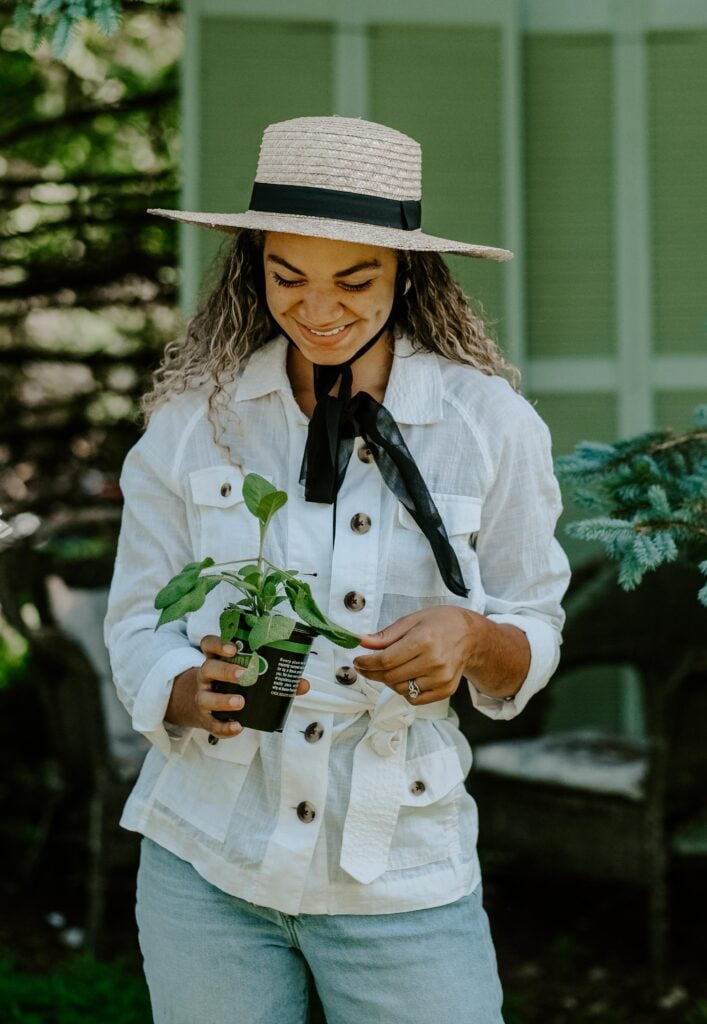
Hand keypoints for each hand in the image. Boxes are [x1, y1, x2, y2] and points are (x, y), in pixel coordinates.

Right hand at [166, 634, 309, 737]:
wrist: (200, 705)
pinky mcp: (206, 719)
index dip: (219, 644)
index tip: (234, 647)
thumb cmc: (230, 684)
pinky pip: (213, 724)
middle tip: (244, 674)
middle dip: (225, 670)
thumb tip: (303, 683)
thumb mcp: (244, 674)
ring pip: (205, 697)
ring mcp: (203, 697)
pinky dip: (225, 727)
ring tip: (240, 702)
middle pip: (208, 668)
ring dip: (223, 700)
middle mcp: (206, 677)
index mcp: (216, 660)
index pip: (209, 645)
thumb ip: (274, 676)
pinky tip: (238, 727)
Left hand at [353, 606, 478, 704]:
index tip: (358, 661)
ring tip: (391, 667)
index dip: (367, 662)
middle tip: (365, 666)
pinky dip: (404, 690)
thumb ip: (386, 635)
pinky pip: (414, 698)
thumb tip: (362, 642)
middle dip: (372, 673)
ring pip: (400, 689)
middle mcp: (434, 662)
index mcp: (424, 641)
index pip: (386, 660)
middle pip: (390, 676)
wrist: (471, 636)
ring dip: (388, 680)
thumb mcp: (412, 620)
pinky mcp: (445, 690)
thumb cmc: (440, 623)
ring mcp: (441, 679)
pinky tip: (407, 676)